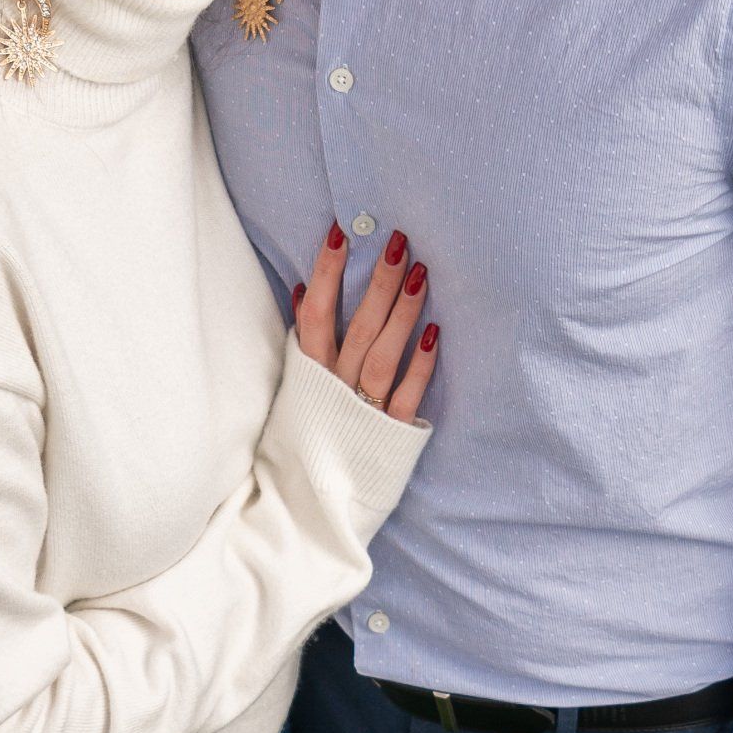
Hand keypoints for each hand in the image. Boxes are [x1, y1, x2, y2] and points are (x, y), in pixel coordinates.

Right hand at [292, 223, 437, 423]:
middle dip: (378, 283)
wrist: (309, 499)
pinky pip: (407, 395)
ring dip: (402, 314)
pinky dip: (419, 366)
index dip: (327, 274)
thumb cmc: (307, 430)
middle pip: (357, 327)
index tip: (342, 234)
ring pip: (382, 354)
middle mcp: (334, 387)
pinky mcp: (390, 433)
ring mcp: (362, 410)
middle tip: (398, 243)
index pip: (316, 314)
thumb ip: (303, 340)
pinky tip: (434, 333)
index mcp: (309, 373)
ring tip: (420, 274)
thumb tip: (301, 289)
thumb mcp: (297, 384)